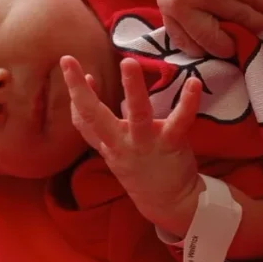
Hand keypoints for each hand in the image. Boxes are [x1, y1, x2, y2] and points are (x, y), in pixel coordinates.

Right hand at [61, 55, 202, 230]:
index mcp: (108, 144)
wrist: (168, 202)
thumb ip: (104, 125)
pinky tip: (194, 82)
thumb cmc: (141, 168)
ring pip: (137, 114)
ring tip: (128, 62)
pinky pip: (180, 121)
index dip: (75, 94)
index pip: (83, 120)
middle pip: (94, 116)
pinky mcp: (171, 144)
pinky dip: (188, 101)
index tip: (73, 68)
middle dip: (79, 89)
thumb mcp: (115, 150)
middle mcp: (121, 144)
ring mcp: (145, 144)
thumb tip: (93, 89)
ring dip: (132, 88)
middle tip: (68, 59)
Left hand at [159, 0, 262, 57]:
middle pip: (214, 42)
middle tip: (243, 42)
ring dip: (256, 23)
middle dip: (231, 46)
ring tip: (261, 22)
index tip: (221, 48)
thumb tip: (208, 50)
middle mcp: (186, 5)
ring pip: (241, 21)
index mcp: (171, 10)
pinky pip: (255, 2)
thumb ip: (187, 18)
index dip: (207, 50)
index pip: (189, 45)